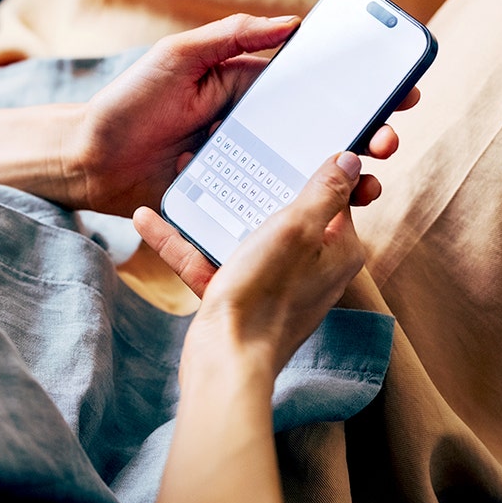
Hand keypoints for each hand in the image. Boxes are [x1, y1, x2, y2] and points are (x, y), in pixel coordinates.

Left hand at [66, 14, 419, 216]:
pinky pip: (270, 204)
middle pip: (317, 132)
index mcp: (243, 89)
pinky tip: (328, 216)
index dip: (357, 90)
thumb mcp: (175, 57)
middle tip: (388, 142)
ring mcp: (239, 166)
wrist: (85, 162)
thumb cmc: (125, 104)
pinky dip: (302, 209)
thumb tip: (291, 22)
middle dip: (361, 136)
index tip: (400, 92)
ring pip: (302, 172)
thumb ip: (230, 35)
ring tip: (368, 185)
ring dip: (341, 178)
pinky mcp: (225, 199)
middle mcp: (248, 127)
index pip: (311, 87)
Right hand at [134, 152, 365, 375]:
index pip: (334, 198)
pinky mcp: (237, 295)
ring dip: (208, 208)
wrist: (225, 359)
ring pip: (239, 233)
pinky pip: (209, 258)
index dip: (310, 168)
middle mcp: (309, 267)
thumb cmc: (266, 297)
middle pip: (282, 212)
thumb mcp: (296, 230)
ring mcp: (271, 282)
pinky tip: (149, 220)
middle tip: (225, 150)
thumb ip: (324, 191)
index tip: (285, 143)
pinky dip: (182, 241)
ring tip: (181, 175)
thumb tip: (351, 158)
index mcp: (336, 250)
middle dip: (250, 183)